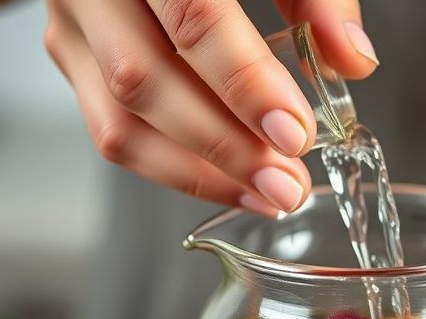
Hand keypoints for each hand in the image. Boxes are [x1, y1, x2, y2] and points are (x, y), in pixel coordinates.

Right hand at [44, 0, 377, 215]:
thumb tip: (353, 60)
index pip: (194, 16)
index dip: (245, 83)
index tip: (294, 133)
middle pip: (143, 79)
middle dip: (224, 146)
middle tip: (287, 183)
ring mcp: (72, 22)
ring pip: (118, 121)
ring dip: (198, 173)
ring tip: (266, 193)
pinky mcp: (72, 55)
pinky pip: (112, 131)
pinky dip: (173, 167)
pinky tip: (231, 182)